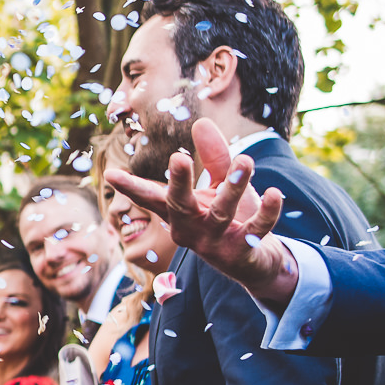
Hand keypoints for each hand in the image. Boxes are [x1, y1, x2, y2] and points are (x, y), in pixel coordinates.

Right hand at [107, 119, 297, 307]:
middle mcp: (191, 229)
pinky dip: (266, 212)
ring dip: (233, 187)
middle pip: (179, 206)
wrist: (256, 263)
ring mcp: (215, 243)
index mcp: (179, 213)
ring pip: (221, 214)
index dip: (131, 187)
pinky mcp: (242, 252)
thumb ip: (214, 157)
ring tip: (245, 160)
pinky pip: (255, 230)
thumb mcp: (219, 186)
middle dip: (179, 183)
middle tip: (178, 158)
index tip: (110, 175)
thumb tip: (202, 121)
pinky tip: (273, 193)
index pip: (152, 197)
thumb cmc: (231, 219)